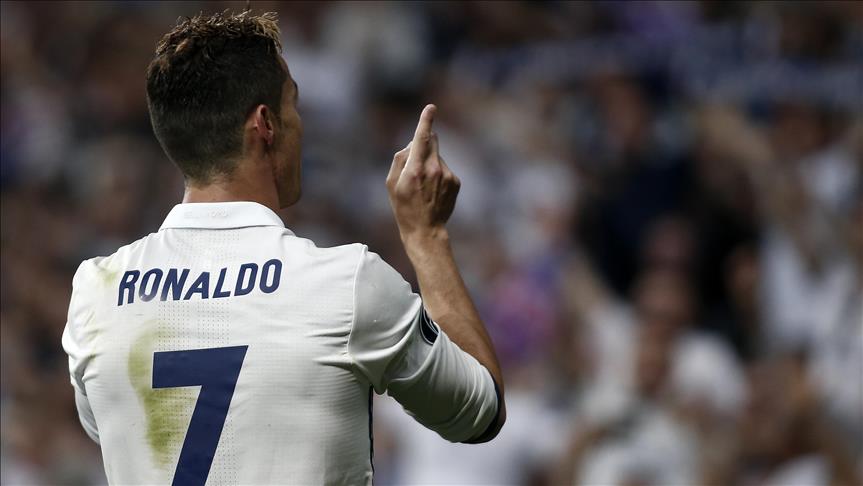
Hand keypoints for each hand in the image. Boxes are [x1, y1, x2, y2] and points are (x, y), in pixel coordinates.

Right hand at [386, 104, 460, 240]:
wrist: (425, 229)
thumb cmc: (404, 207)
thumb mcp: (391, 183)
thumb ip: (400, 159)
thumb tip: (412, 144)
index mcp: (415, 169)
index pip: (422, 138)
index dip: (426, 121)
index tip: (431, 108)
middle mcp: (433, 169)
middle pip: (432, 142)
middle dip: (425, 144)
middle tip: (416, 164)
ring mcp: (447, 175)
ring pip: (438, 157)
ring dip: (430, 163)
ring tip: (424, 186)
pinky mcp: (456, 181)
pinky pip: (445, 169)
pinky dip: (439, 175)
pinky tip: (433, 191)